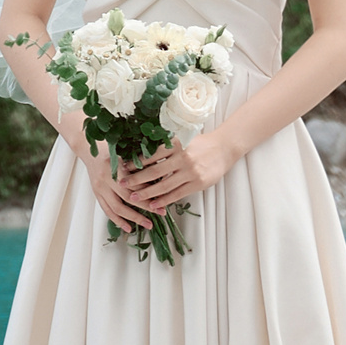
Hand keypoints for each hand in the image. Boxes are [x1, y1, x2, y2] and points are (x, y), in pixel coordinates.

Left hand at [85, 125, 230, 229]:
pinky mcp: (197, 183)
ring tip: (133, 199)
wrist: (223, 148)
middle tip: (122, 185)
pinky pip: (177, 194)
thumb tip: (142, 154)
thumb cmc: (199, 143)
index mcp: (175, 144)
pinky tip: (153, 205)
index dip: (136, 161)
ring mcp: (190, 171)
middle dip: (136, 179)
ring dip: (147, 193)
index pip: (151, 154)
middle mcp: (182, 157)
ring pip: (164, 185)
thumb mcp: (182, 139)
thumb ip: (166, 146)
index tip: (122, 167)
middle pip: (154, 171)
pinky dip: (164, 200)